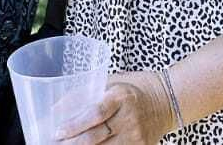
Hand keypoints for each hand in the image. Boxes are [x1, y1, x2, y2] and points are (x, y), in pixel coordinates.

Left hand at [54, 71, 173, 143]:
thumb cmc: (134, 89)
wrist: (167, 100)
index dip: (75, 125)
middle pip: (95, 137)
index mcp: (122, 96)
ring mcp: (136, 137)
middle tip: (55, 143)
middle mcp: (130, 118)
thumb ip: (86, 94)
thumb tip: (55, 109)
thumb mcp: (111, 83)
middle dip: (72, 143)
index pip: (95, 113)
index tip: (58, 131)